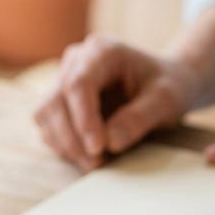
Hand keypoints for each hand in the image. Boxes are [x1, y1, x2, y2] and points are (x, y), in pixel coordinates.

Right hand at [34, 35, 199, 170]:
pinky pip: (50, 126)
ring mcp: (65, 80)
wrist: (167, 85)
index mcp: (102, 51)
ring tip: (97, 163)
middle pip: (55, 101)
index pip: (79, 84)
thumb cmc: (168, 86)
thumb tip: (110, 142)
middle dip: (72, 138)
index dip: (84, 119)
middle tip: (98, 163)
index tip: (99, 149)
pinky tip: (91, 157)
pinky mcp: (62, 102)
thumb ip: (140, 117)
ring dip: (66, 145)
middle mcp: (77, 61)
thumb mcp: (166, 100)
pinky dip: (65, 146)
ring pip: (46, 115)